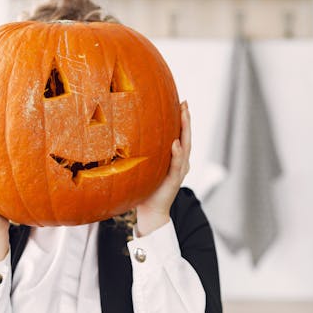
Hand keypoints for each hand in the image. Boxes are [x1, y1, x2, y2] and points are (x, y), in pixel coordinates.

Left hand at [135, 100, 190, 235]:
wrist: (151, 210)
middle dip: (186, 120)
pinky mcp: (174, 180)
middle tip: (184, 104)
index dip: (182, 119)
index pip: (180, 134)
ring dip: (185, 131)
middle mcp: (181, 162)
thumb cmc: (146, 187)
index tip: (180, 102)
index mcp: (175, 158)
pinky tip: (175, 144)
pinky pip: (177, 165)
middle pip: (186, 137)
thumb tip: (126, 132)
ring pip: (185, 148)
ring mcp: (179, 171)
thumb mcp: (146, 165)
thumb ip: (145, 151)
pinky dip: (178, 154)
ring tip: (184, 115)